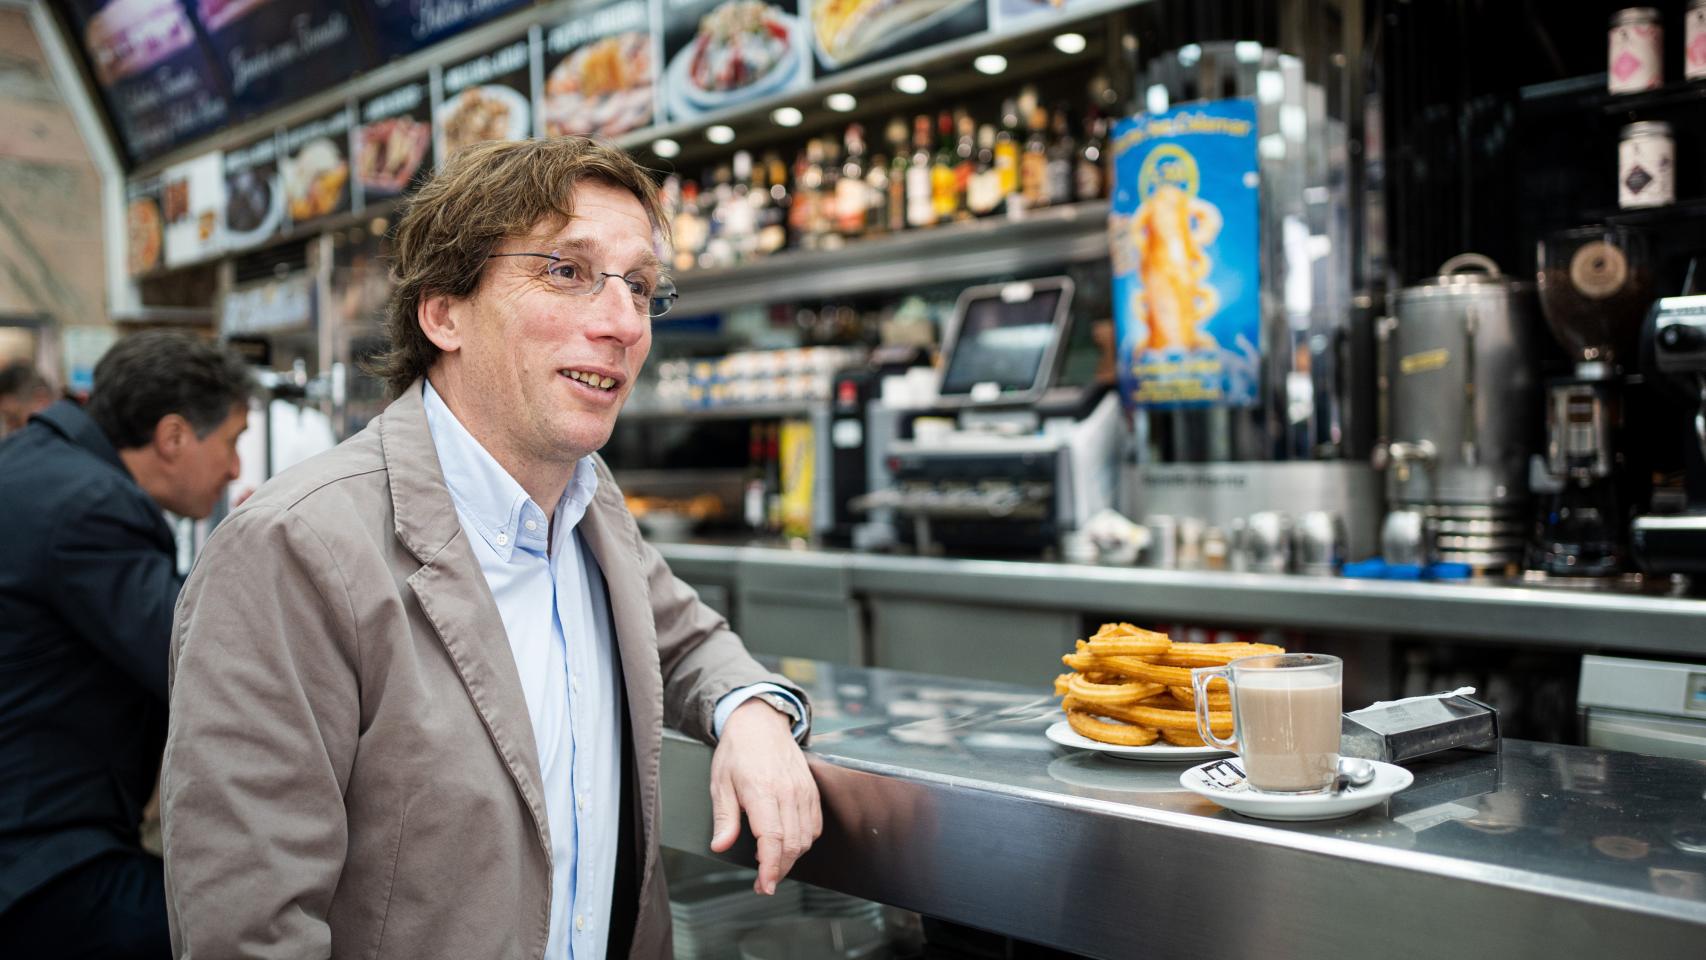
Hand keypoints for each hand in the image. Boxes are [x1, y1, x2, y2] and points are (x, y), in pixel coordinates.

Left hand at [708, 699, 821, 893]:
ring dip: (791, 858)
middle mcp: (788, 792)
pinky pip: (814, 825)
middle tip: (763, 882)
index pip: (773, 839)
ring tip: (771, 863)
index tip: (765, 885)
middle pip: (792, 844)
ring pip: (806, 838)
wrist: (760, 723)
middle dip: (779, 870)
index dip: (771, 868)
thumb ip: (724, 818)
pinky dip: (803, 841)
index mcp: (762, 791)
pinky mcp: (811, 791)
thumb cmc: (738, 752)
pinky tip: (786, 842)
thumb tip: (721, 845)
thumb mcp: (720, 783)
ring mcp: (803, 791)